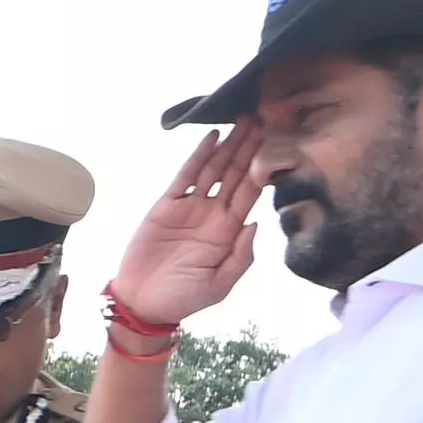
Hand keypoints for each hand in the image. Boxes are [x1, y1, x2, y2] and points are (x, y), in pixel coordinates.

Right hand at [108, 123, 269, 328]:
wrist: (143, 304)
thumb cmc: (182, 298)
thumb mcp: (219, 284)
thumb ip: (241, 256)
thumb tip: (256, 223)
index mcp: (229, 232)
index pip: (251, 194)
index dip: (264, 169)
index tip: (279, 145)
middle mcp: (213, 214)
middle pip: (236, 174)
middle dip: (249, 148)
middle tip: (264, 119)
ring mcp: (191, 207)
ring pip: (214, 170)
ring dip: (229, 146)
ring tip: (243, 121)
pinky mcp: (167, 205)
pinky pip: (186, 176)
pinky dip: (198, 157)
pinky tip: (212, 139)